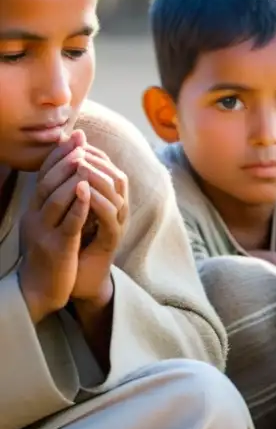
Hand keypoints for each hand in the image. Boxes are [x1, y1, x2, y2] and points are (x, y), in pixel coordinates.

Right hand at [18, 132, 94, 321]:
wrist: (39, 292)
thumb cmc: (50, 259)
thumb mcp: (51, 228)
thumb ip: (59, 206)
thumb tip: (75, 180)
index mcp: (34, 212)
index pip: (44, 177)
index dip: (58, 156)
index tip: (73, 137)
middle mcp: (35, 219)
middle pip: (47, 183)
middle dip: (64, 160)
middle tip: (78, 141)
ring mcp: (44, 233)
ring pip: (55, 199)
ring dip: (70, 177)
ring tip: (83, 159)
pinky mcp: (57, 248)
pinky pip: (68, 223)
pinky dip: (78, 206)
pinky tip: (88, 192)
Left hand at [69, 141, 127, 309]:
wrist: (80, 278)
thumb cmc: (74, 243)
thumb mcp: (71, 211)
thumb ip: (71, 190)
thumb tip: (62, 163)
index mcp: (110, 200)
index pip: (109, 168)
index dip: (95, 153)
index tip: (76, 143)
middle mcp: (119, 210)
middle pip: (118, 176)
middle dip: (98, 161)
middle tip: (78, 151)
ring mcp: (119, 224)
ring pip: (117, 193)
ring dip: (97, 177)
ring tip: (79, 166)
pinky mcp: (113, 239)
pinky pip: (109, 215)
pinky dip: (97, 201)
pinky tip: (82, 191)